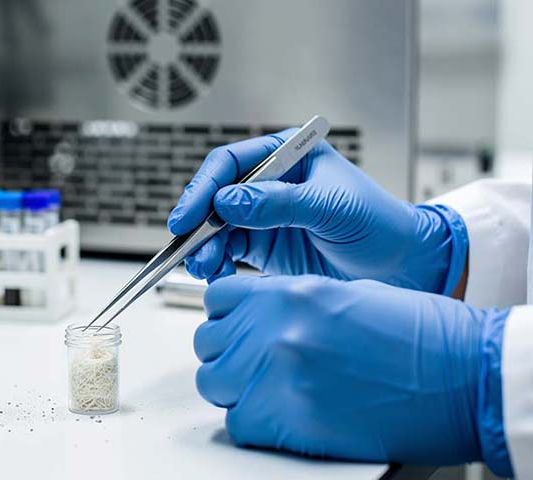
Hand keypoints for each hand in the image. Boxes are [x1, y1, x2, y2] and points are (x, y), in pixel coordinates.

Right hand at [167, 132, 466, 293]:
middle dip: (197, 220)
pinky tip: (215, 273)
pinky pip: (228, 251)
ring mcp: (264, 217)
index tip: (191, 213)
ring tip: (203, 265)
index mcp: (287, 157)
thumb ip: (279, 202)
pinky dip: (216, 262)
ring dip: (204, 245)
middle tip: (184, 242)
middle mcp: (270, 183)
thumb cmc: (380, 224)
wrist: (404, 268)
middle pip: (216, 195)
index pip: (232, 163)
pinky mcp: (264, 248)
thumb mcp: (331, 208)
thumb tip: (228, 201)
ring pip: (217, 226)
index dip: (206, 187)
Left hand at [194, 274, 511, 475]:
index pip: (217, 298)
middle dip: (227, 354)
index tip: (236, 329)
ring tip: (269, 394)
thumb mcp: (345, 296)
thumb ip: (290, 305)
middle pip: (207, 342)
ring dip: (235, 389)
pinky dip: (253, 425)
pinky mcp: (283, 418)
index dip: (226, 317)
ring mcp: (274, 372)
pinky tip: (282, 418)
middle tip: (254, 366)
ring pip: (213, 382)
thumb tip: (256, 321)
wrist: (462, 377)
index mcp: (288, 292)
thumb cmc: (421, 337)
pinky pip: (236, 423)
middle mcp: (273, 327)